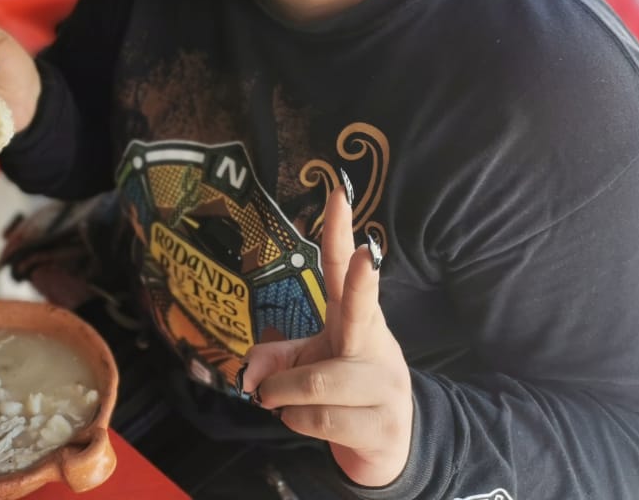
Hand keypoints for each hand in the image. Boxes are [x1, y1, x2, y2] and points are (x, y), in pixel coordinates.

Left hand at [241, 187, 412, 486]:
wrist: (391, 446)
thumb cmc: (344, 391)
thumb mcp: (307, 365)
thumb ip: (273, 360)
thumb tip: (247, 376)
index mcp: (356, 319)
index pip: (344, 269)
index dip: (339, 232)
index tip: (337, 192)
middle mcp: (375, 344)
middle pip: (361, 309)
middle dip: (360, 282)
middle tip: (363, 255)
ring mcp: (384, 385)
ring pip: (317, 384)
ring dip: (283, 394)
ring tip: (279, 399)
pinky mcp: (383, 425)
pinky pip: (319, 419)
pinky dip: (295, 420)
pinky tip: (300, 419)